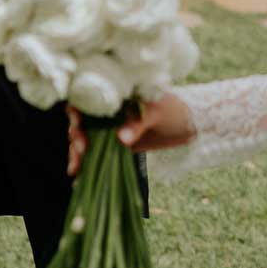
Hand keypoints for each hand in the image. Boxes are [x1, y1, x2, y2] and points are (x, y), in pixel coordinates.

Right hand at [67, 93, 196, 176]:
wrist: (190, 125)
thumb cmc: (175, 109)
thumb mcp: (158, 112)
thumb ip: (139, 123)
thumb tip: (121, 138)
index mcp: (116, 93)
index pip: (87, 97)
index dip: (77, 110)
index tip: (79, 125)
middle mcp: (109, 109)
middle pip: (81, 120)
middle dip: (76, 135)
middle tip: (82, 149)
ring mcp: (110, 127)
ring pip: (85, 138)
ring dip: (77, 152)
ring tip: (76, 166)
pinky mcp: (115, 144)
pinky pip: (96, 153)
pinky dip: (86, 162)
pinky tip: (77, 174)